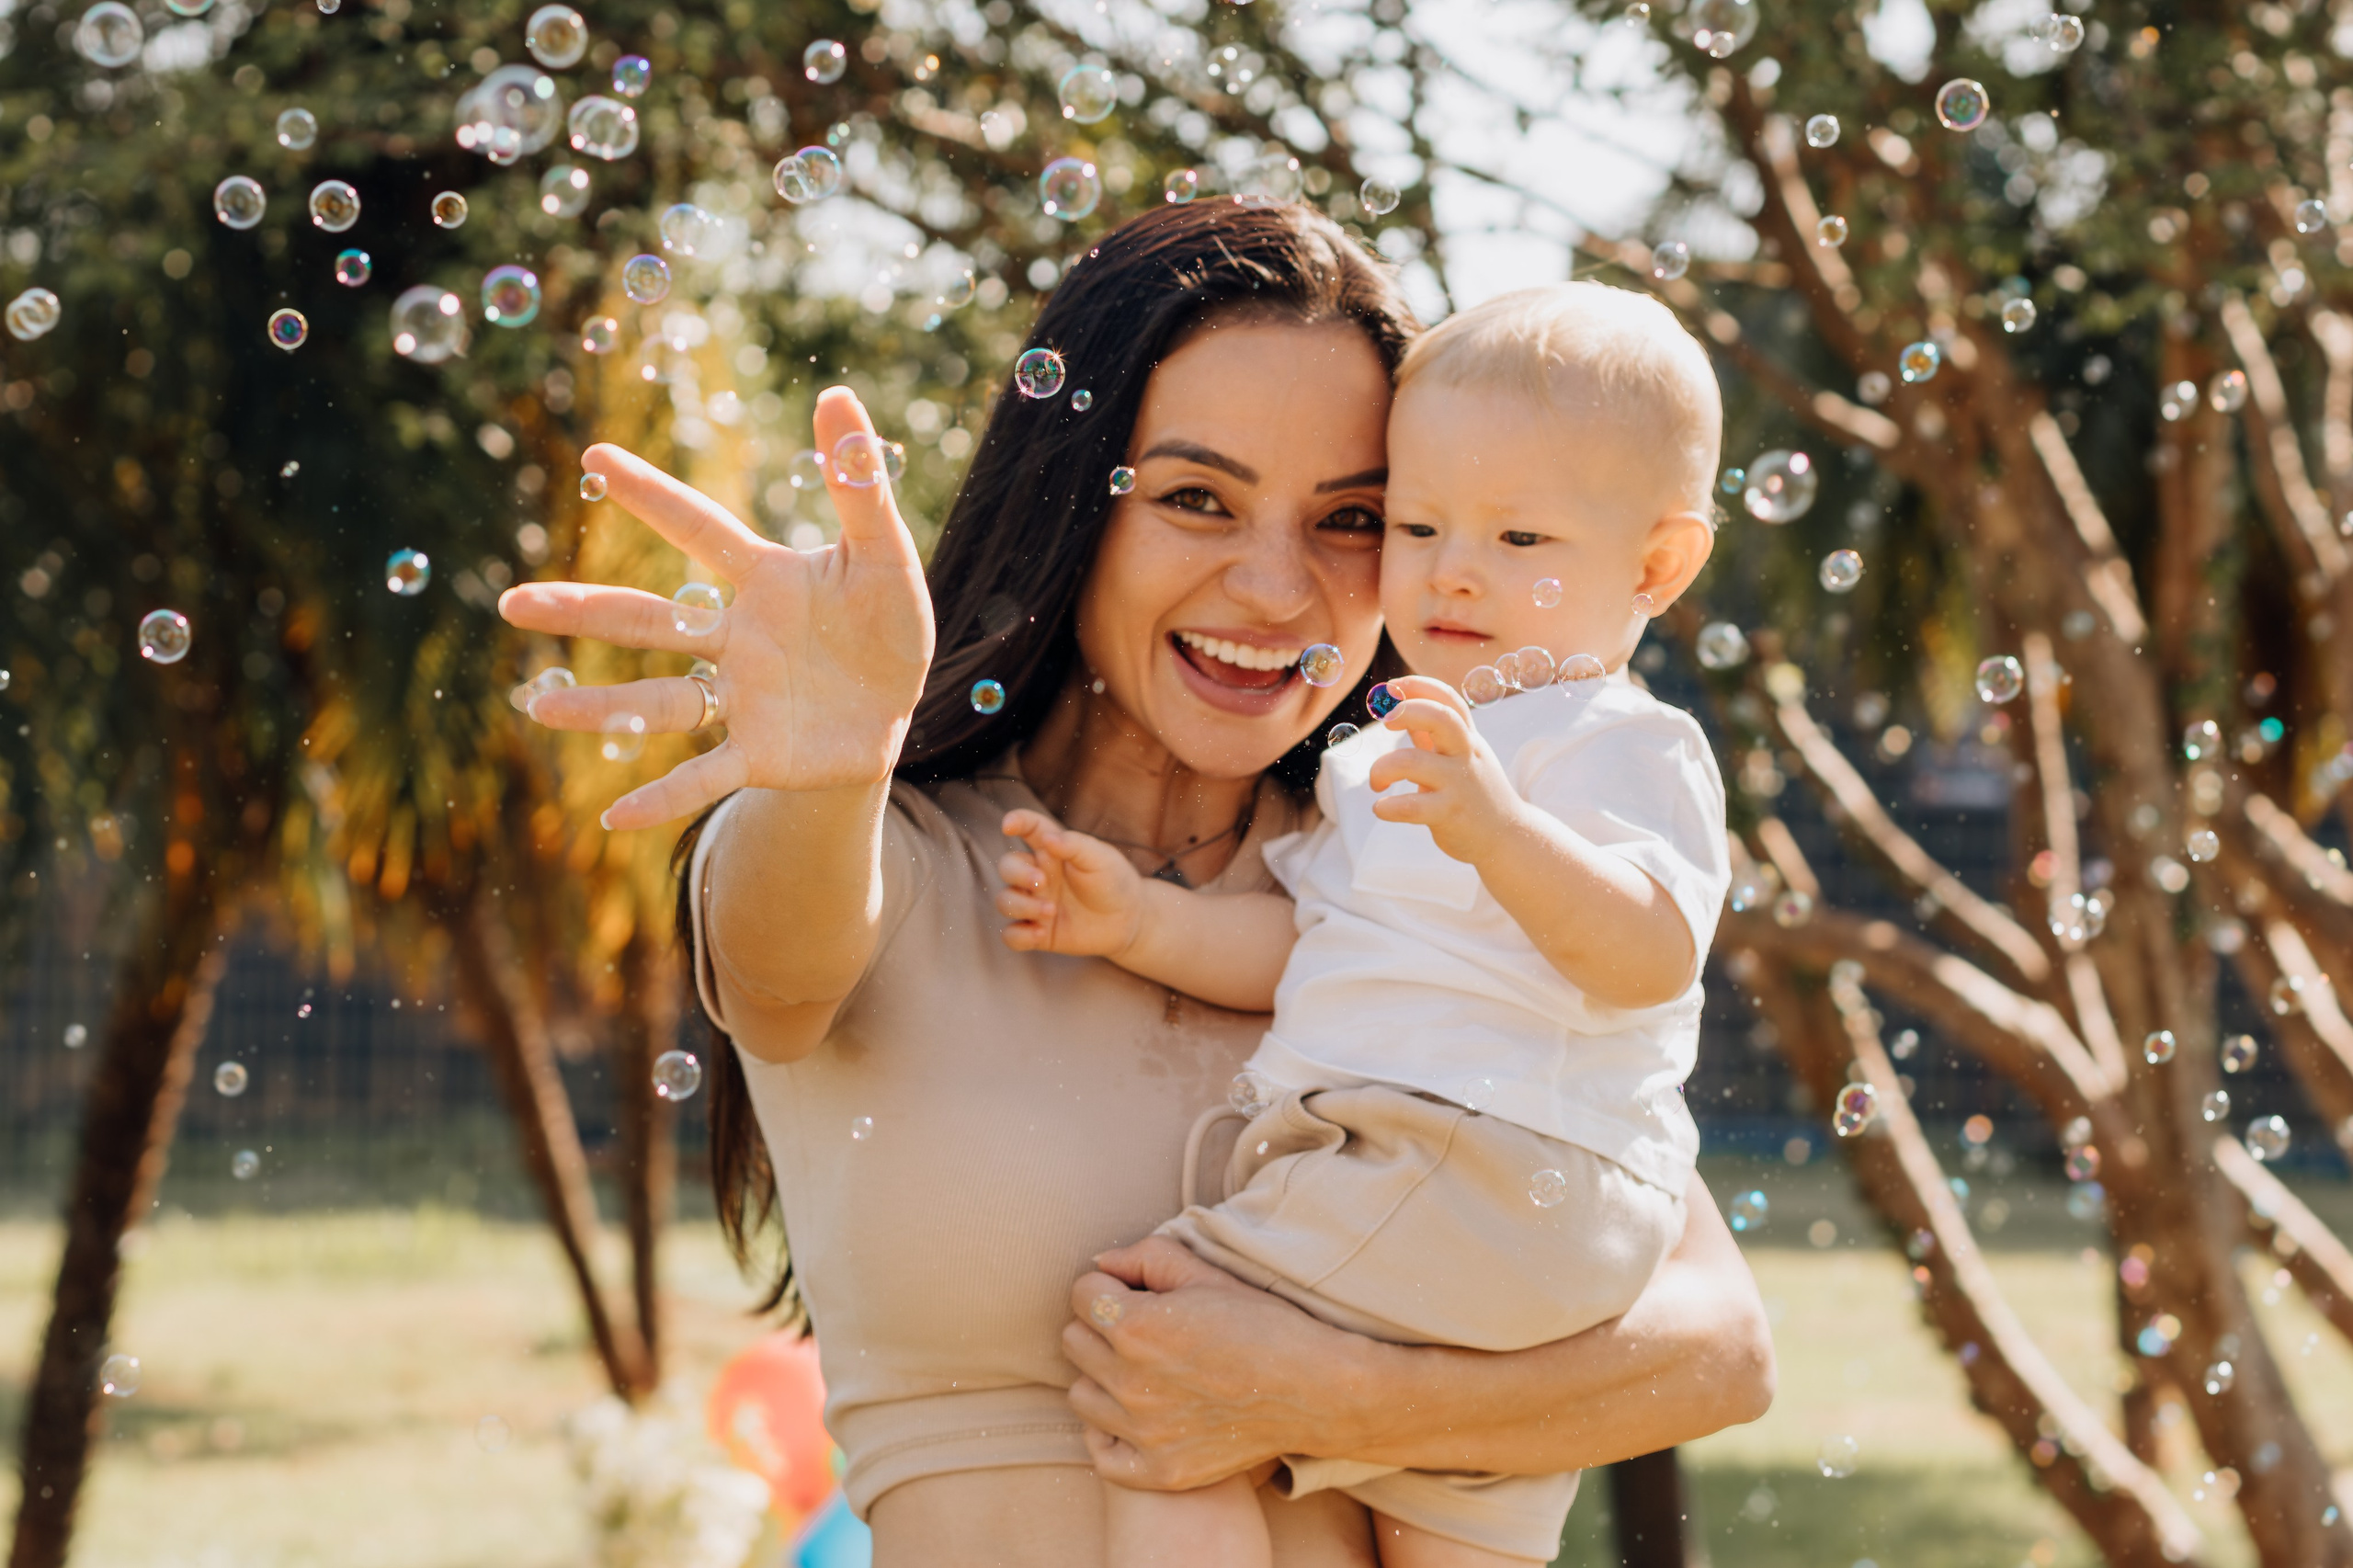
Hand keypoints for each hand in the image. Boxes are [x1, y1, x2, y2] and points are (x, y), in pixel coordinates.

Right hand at [498, 388, 934, 828]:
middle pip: (648, 620)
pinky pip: (702, 775)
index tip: (597, 456)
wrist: (897, 710)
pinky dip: (663, 795)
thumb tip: (838, 393)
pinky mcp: (758, 753)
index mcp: (763, 580)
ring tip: (536, 709)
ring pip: (658, 701)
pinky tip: (614, 816)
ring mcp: (740, 698)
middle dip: (583, 610)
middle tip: (513, 602)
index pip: (700, 528)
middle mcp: (735, 638)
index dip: (654, 494)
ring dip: (600, 709)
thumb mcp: (885, 554)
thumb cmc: (888, 625)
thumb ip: (858, 481)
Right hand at [995, 809, 1147, 957]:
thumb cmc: (1113, 881)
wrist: (1128, 920)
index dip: (1016, 822)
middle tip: (1041, 882)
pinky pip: (1011, 935)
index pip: (1028, 829)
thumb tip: (1048, 839)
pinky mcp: (1038, 932)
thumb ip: (1074, 846)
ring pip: (1004, 901)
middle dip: (1017, 874)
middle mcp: (1037, 875)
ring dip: (1021, 906)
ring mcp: (1034, 904)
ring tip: (1051, 911)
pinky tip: (1040, 934)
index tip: (1008, 825)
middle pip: (1007, 867)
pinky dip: (1018, 936)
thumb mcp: (1100, 858)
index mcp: (1051, 851)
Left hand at [1061, 1236, 1370, 1490]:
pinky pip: (1099, 1452)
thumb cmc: (1264, 1324)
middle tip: (1143, 1331)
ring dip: (1102, 1379)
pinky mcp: (1159, 1472)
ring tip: (1146, 1372)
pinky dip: (1111, 1434)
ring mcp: (1142, 1433)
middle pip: (1073, 1342)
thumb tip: (1100, 1265)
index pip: (1080, 1294)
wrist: (1316, 1390)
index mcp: (1137, 1327)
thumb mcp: (1206, 1274)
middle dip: (1100, 1327)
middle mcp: (1130, 1382)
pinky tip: (1141, 1416)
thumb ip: (1145, 1257)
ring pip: (1080, 1395)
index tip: (1136, 1294)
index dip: (1108, 1286)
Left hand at [1366, 675, 1522, 862]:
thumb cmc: (1475, 791)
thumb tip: (1400, 707)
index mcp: (1466, 738)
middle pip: (1441, 717)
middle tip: (1385, 722)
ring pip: (1413, 762)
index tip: (1391, 686)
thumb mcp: (1460, 755)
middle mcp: (1465, 754)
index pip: (1448, 699)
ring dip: (1383, 768)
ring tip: (1377, 782)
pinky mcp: (1449, 813)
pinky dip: (1388, 807)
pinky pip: (1412, 806)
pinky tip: (1381, 808)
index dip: (1419, 685)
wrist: (1508, 836)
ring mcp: (1458, 784)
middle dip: (1407, 711)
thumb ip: (1431, 733)